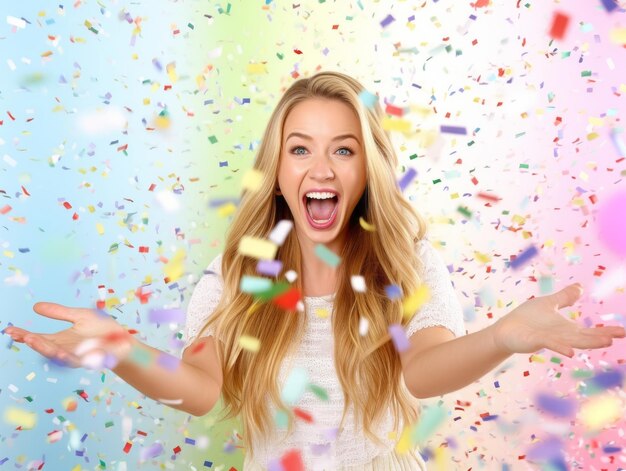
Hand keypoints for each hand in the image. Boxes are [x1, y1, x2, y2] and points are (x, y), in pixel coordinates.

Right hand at [4, 302, 133, 368]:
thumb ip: (59, 312)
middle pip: (44, 347)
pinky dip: (65, 356)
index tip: (8, 330)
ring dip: (44, 348)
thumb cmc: (102, 329)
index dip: (23, 335)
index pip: (39, 337)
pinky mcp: (88, 361)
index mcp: (61, 340)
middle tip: (17, 334)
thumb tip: (35, 306)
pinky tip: (57, 351)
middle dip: (31, 341)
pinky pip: (75, 360)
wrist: (123, 341)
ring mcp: (76, 356)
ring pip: (57, 354)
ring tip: (30, 338)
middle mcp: (65, 350)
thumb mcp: (79, 316)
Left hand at [490, 283, 625, 357]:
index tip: (624, 331)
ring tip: (605, 342)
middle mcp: (562, 336)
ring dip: (587, 342)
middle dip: (601, 337)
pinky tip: (571, 352)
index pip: (590, 331)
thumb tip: (580, 286)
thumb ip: (565, 297)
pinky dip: (561, 347)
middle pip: (585, 337)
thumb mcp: (549, 304)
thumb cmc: (527, 319)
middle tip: (620, 335)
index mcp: (566, 329)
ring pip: (572, 341)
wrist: (506, 330)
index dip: (606, 330)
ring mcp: (550, 339)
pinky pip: (550, 343)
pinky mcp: (536, 340)